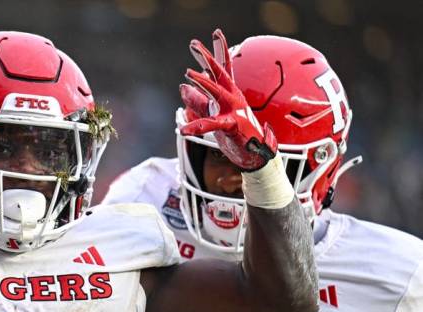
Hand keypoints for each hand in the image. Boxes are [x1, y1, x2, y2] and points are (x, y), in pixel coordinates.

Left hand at [179, 29, 276, 171]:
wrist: (254, 154)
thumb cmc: (235, 132)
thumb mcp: (212, 113)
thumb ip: (197, 100)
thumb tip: (182, 87)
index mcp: (229, 92)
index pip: (223, 68)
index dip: (219, 50)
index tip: (216, 32)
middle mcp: (233, 97)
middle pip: (219, 73)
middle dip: (206, 58)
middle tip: (194, 44)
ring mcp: (233, 110)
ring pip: (217, 92)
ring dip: (203, 82)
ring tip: (187, 74)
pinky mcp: (231, 126)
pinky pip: (211, 125)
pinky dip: (197, 126)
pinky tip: (184, 129)